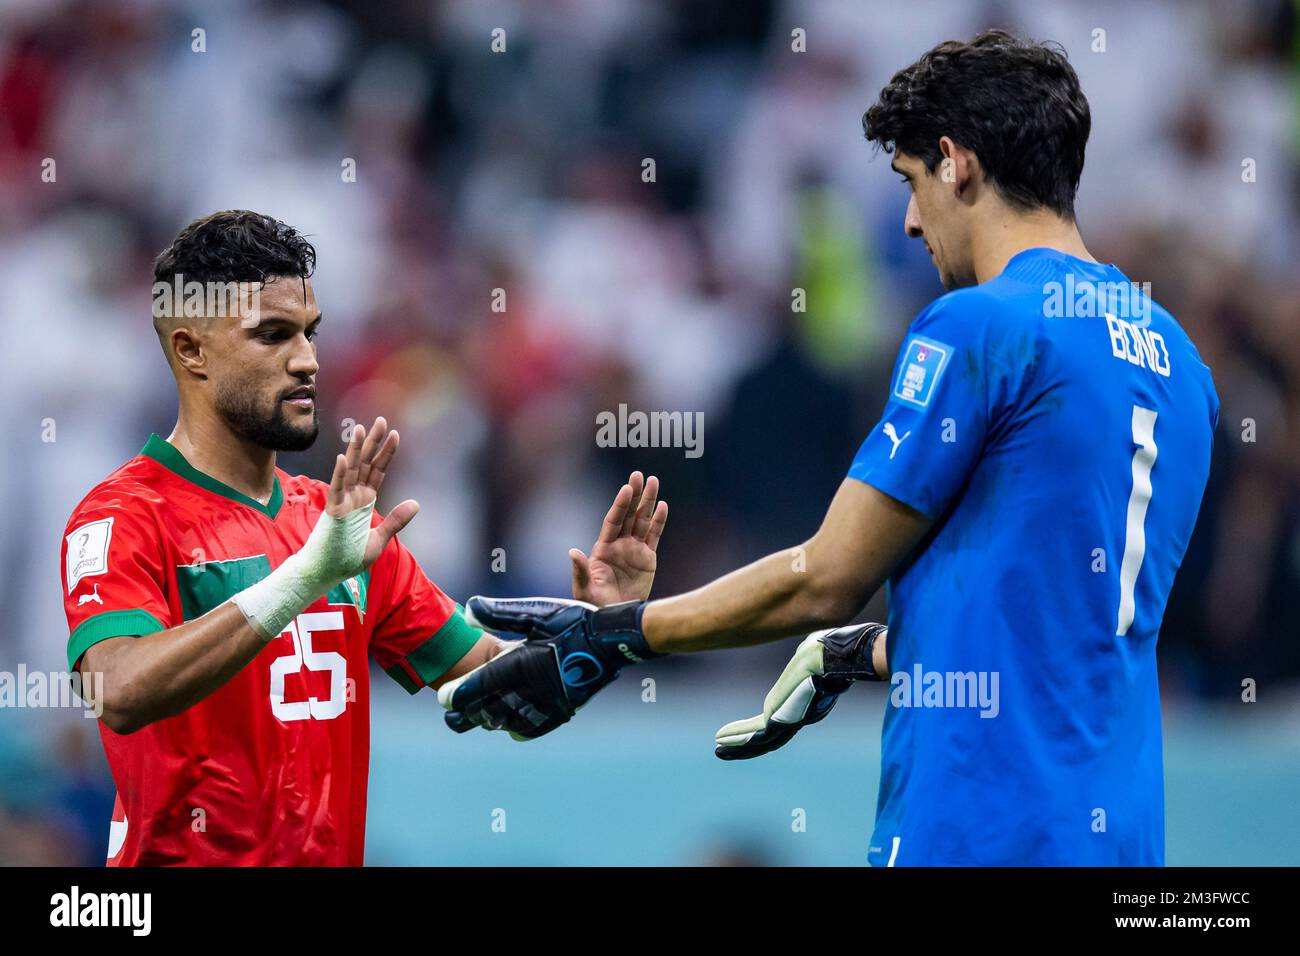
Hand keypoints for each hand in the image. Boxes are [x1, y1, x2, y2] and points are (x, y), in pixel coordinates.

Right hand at [326, 417, 418, 570]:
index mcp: (365, 500)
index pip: (378, 471)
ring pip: (351, 469)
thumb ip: (395, 521)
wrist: (326, 573)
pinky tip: (345, 458)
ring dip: (356, 449)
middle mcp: (354, 496)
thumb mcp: (379, 539)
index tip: (395, 434)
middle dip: (374, 442)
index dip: (386, 453)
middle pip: (366, 463)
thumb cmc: (347, 557)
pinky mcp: (332, 511)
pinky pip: (336, 489)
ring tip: (362, 428)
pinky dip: (340, 474)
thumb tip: (416, 503)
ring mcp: (342, 501)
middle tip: (382, 420)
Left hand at [438, 596, 658, 739]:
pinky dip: (517, 729)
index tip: (442, 699)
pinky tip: (511, 728)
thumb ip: (499, 613)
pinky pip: (532, 728)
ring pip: (507, 723)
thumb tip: (467, 611)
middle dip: (466, 714)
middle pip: (487, 711)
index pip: (479, 686)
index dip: (458, 694)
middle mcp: (530, 690)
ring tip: (476, 718)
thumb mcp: (536, 611)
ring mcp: (547, 704)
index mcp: (520, 664)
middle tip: (452, 715)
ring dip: (489, 721)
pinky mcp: (562, 712)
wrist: (612, 642)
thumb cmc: (573, 621)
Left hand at [570, 472, 666, 605]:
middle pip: (628, 515)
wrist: (616, 619)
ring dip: (648, 502)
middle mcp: (619, 545)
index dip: (620, 504)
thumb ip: (581, 571)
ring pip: (642, 521)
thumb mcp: (585, 590)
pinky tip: (663, 506)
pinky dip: (659, 521)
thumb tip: (573, 552)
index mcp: (603, 548)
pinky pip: (654, 536)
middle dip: (634, 495)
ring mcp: (634, 550)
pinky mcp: (648, 558)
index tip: (626, 489)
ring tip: (654, 482)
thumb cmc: (596, 605)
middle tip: (640, 475)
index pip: (613, 520)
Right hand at [714, 623, 886, 759]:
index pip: (777, 722)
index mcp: (803, 704)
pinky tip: (721, 741)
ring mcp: (789, 721)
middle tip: (723, 748)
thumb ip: (806, 659)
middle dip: (744, 745)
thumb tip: (808, 646)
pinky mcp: (781, 721)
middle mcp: (796, 717)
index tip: (745, 729)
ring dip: (737, 746)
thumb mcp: (811, 656)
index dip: (759, 728)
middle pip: (767, 738)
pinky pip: (756, 737)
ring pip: (759, 741)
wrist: (828, 656)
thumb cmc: (824, 649)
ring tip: (718, 750)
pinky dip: (737, 740)